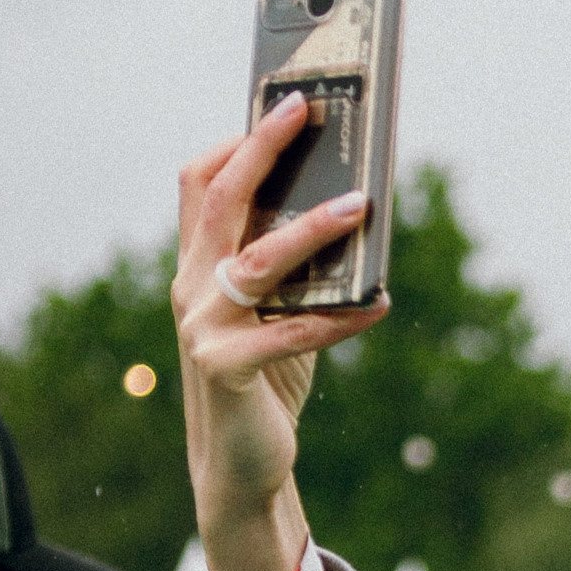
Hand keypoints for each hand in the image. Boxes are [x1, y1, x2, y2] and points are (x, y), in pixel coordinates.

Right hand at [173, 95, 387, 570]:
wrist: (239, 465)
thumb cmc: (267, 377)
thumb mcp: (278, 309)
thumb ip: (296, 264)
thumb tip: (355, 205)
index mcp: (199, 264)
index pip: (198, 183)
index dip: (234, 141)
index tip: (280, 105)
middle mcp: (190, 287)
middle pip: (220, 200)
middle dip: (262, 149)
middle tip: (304, 110)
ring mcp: (202, 329)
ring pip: (255, 261)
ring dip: (310, 230)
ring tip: (360, 206)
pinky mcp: (226, 371)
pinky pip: (291, 333)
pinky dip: (340, 318)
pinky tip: (379, 305)